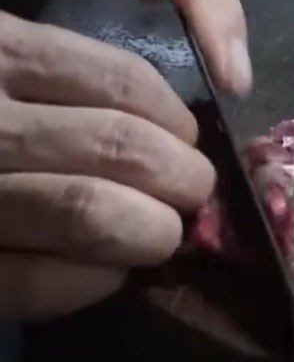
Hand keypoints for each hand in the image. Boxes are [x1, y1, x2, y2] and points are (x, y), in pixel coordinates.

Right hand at [0, 13, 214, 318]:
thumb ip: (59, 80)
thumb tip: (170, 129)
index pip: (122, 83)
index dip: (175, 120)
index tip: (189, 142)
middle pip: (120, 147)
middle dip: (181, 177)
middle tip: (192, 194)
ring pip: (87, 209)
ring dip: (151, 229)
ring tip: (162, 233)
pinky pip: (34, 281)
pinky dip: (91, 281)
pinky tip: (107, 274)